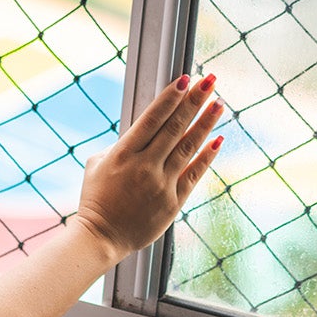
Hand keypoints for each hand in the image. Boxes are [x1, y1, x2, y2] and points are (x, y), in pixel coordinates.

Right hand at [74, 74, 224, 257]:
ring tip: (219, 103)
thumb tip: (144, 132)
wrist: (101, 238)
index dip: (170, 98)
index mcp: (123, 154)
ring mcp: (161, 185)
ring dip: (206, 124)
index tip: (185, 78)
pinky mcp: (172, 202)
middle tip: (210, 80)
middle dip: (194, 101)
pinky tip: (219, 139)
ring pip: (188, 147)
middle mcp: (144, 167)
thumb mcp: (98, 165)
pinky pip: (194, 174)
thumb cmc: (96, 198)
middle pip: (174, 128)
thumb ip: (121, 146)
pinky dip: (207, 156)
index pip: (151, 119)